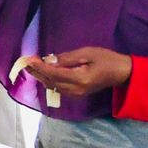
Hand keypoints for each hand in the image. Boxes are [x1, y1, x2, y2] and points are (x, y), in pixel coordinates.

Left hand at [19, 47, 133, 98]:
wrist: (121, 73)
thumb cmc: (106, 59)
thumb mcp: (88, 53)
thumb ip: (68, 58)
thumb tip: (50, 60)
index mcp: (80, 78)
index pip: (54, 73)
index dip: (40, 67)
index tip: (29, 60)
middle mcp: (76, 89)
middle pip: (51, 82)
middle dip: (37, 72)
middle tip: (26, 62)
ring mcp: (76, 94)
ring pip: (53, 86)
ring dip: (42, 77)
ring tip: (31, 67)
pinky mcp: (77, 94)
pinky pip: (58, 88)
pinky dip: (49, 81)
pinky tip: (44, 74)